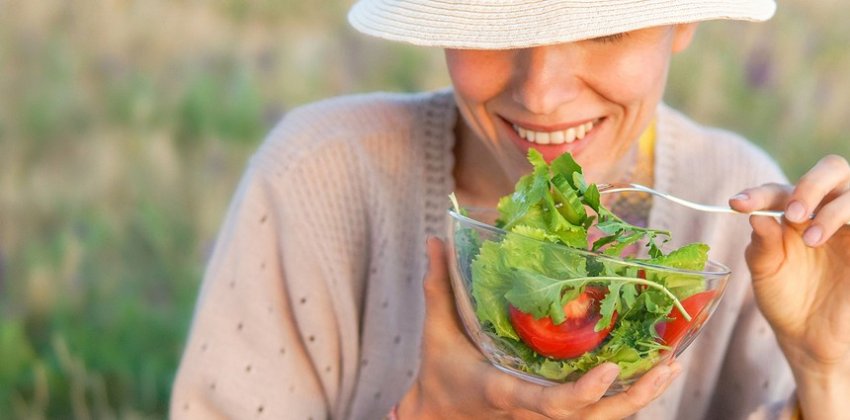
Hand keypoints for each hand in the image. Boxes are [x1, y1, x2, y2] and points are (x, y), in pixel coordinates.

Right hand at [398, 237, 681, 419]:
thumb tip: (436, 240)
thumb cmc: (441, 375)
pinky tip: (650, 371)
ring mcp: (546, 418)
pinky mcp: (555, 415)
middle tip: (667, 365)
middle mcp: (533, 413)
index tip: (608, 370)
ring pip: (603, 419)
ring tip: (670, 366)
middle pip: (592, 417)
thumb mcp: (438, 333)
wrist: (439, 415)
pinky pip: (597, 413)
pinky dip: (626, 396)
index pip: (548, 404)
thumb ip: (439, 287)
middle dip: (632, 397)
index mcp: (505, 393)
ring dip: (640, 397)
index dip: (580, 393)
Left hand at [730, 154, 849, 415]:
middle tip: (792, 213)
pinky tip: (825, 238)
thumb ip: (762, 245)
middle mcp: (825, 211)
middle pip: (832, 169)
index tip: (737, 205)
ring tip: (809, 239)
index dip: (759, 193)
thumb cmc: (784, 299)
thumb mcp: (765, 272)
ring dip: (831, 210)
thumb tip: (757, 217)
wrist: (811, 339)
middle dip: (810, 185)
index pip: (780, 190)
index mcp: (793, 212)